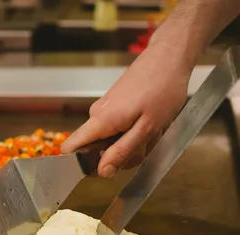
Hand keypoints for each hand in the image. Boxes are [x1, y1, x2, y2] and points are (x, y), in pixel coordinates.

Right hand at [61, 43, 192, 177]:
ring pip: (113, 140)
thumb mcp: (147, 128)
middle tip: (147, 145)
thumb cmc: (162, 89)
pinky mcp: (115, 105)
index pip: (71, 148)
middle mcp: (98, 115)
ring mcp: (106, 109)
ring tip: (154, 129)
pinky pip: (120, 129)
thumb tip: (103, 171)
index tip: (102, 170)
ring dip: (134, 143)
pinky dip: (136, 131)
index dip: (81, 164)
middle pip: (98, 149)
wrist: (169, 57)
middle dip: (122, 155)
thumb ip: (123, 151)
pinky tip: (151, 122)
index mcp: (101, 121)